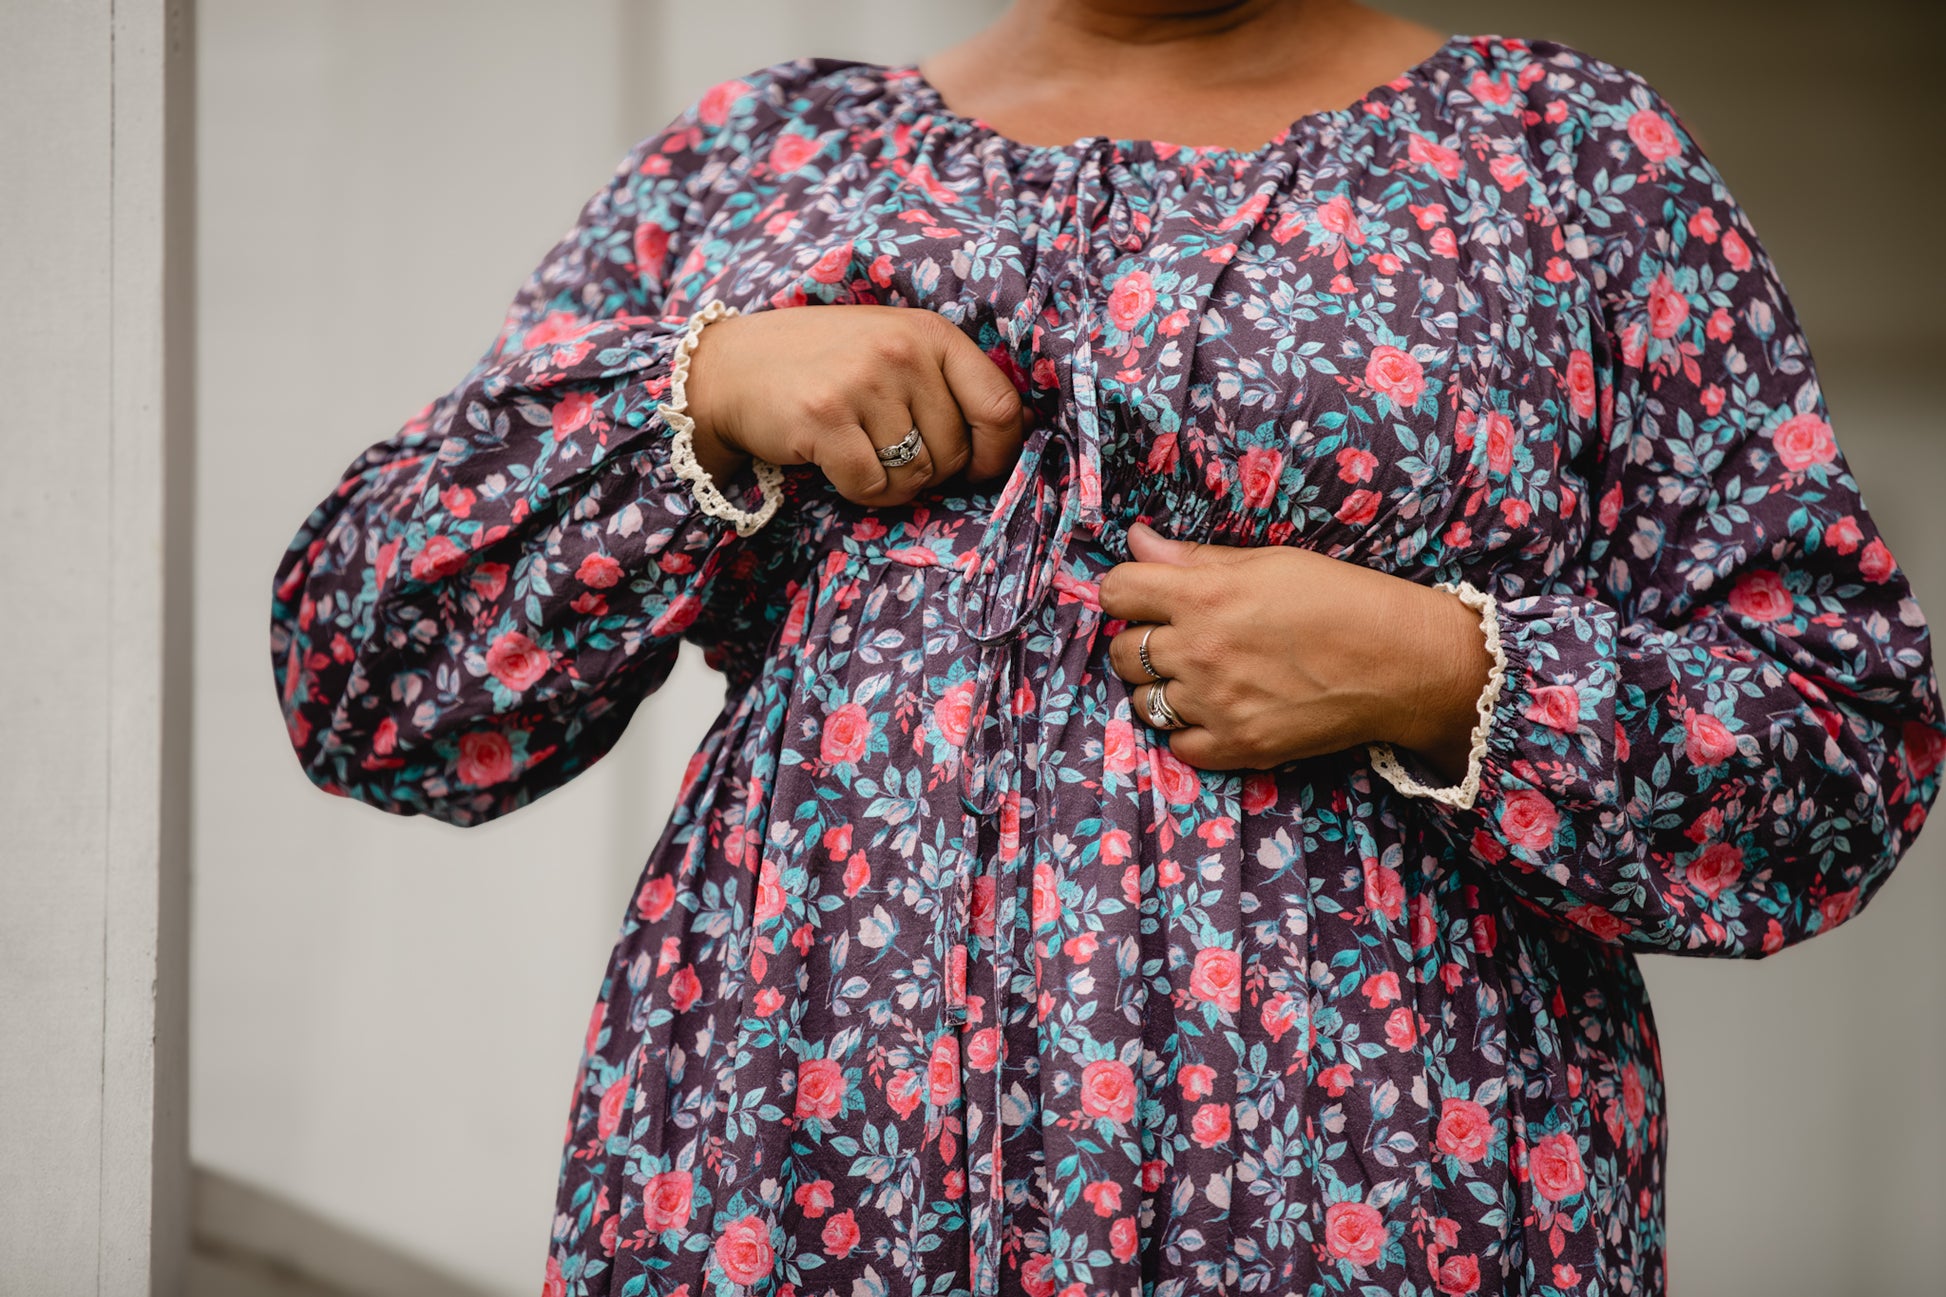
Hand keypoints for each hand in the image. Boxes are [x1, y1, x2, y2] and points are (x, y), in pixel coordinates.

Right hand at [680, 304, 1025, 505]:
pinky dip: (859, 492)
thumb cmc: (826, 365)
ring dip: (892, 484)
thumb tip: (1024, 428)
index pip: (999, 406)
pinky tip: (836, 465)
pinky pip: (873, 487)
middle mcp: (901, 351)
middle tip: (888, 451)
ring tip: (860, 453)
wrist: (733, 367)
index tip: (978, 468)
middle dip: (930, 471)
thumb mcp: (896, 352)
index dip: (998, 452)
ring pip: (916, 476)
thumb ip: (953, 384)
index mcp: (930, 333)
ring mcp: (862, 383)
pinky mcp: (825, 418)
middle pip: (956, 453)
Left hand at [1096, 522, 1492, 775]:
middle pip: (1122, 651)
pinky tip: (1218, 710)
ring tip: (1200, 676)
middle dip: (1141, 641)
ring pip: (1143, 701)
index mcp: (1204, 596)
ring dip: (1161, 688)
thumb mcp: (1267, 563)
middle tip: (1178, 639)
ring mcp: (1215, 704)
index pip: (1117, 591)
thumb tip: (1137, 541)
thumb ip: (1195, 559)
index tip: (1144, 597)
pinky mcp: (1237, 746)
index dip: (1126, 592)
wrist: (1400, 661)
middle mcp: (1200, 651)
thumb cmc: (1339, 599)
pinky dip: (1189, 730)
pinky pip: (1178, 744)